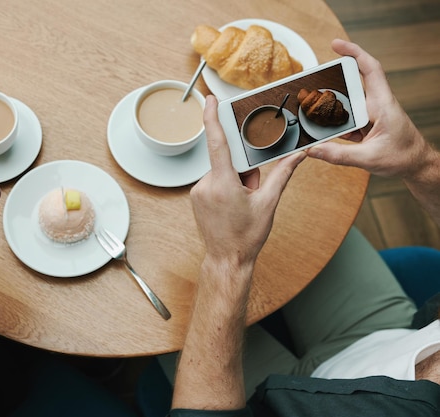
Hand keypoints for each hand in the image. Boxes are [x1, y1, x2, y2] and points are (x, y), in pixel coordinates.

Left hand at [172, 96, 304, 411]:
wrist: (227, 259)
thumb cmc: (247, 235)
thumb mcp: (269, 203)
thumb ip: (282, 174)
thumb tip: (299, 155)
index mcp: (223, 183)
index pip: (216, 142)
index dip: (212, 117)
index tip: (209, 99)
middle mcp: (206, 184)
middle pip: (227, 162)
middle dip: (243, 171)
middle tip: (250, 193)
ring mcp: (198, 191)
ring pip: (221, 172)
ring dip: (235, 181)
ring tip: (242, 204)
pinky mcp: (195, 197)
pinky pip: (213, 182)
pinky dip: (225, 187)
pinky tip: (232, 206)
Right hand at [307, 39, 430, 179]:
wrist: (416, 165)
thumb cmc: (402, 157)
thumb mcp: (369, 158)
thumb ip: (339, 155)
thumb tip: (314, 150)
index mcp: (381, 105)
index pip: (369, 70)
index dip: (354, 53)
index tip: (336, 45)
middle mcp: (376, 105)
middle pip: (352, 85)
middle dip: (332, 81)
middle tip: (311, 83)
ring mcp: (372, 115)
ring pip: (347, 103)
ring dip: (332, 107)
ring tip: (314, 110)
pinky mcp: (368, 125)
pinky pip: (347, 119)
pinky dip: (335, 122)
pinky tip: (324, 129)